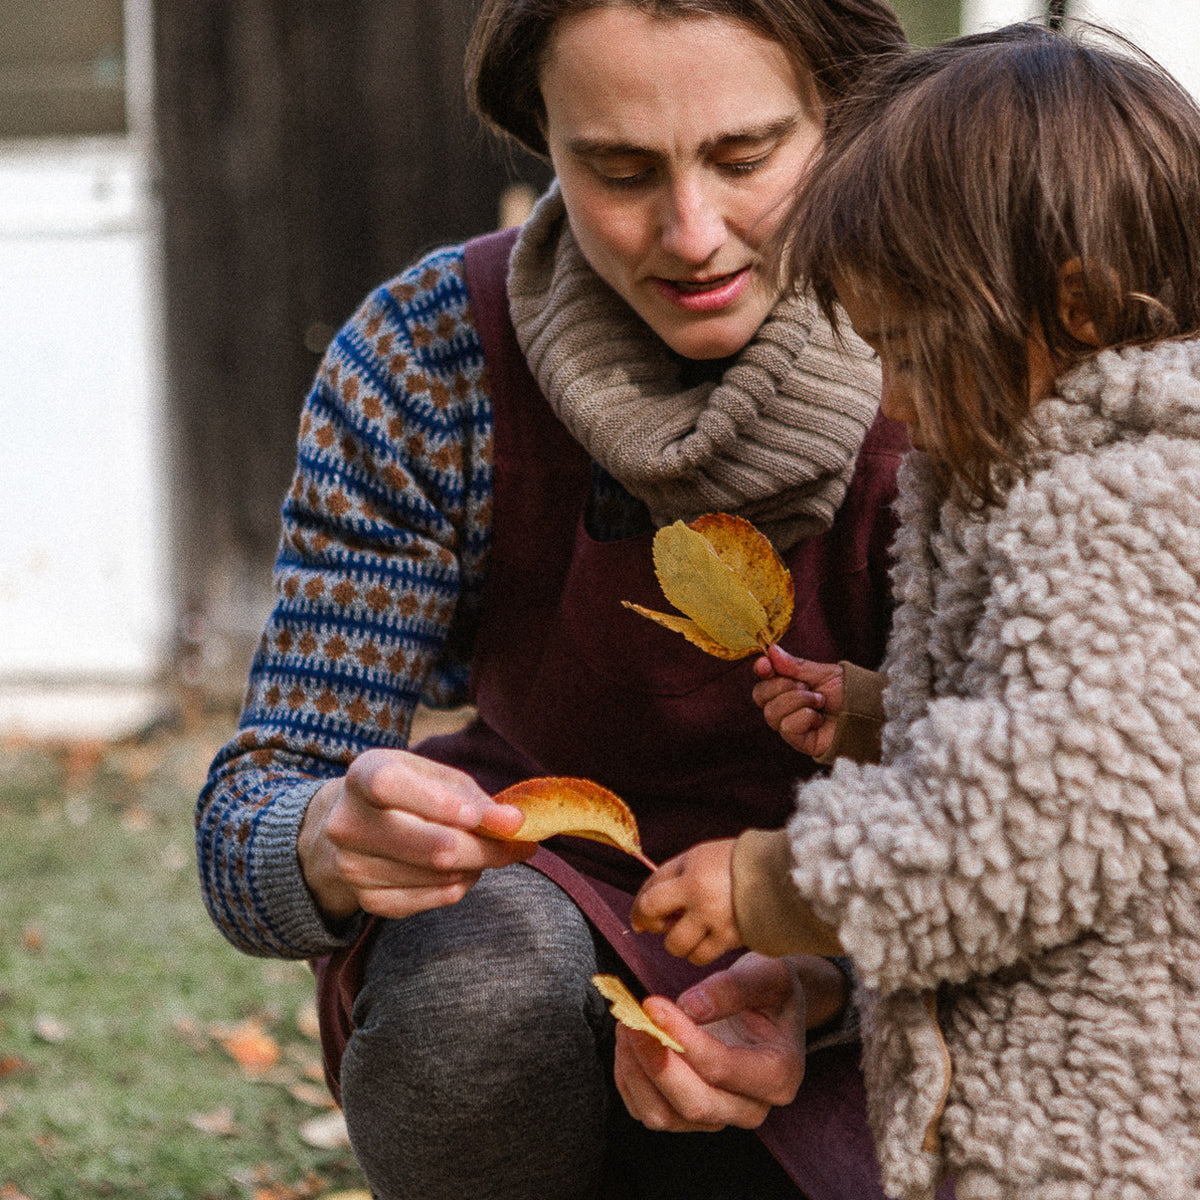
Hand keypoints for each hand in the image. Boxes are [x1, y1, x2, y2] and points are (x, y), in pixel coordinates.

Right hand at [297, 748, 532, 921]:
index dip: (437, 803)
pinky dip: (459, 885)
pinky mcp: (368, 901)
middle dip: (486, 847)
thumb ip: (475, 798)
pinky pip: (433, 899)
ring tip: (483, 849)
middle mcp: (347, 823)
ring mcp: (353, 866)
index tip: (477, 815)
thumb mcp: (435, 778)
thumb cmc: (409, 792)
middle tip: (519, 843)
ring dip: (476, 865)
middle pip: (433, 846)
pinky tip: (463, 870)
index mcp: (362, 776)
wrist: (358, 825)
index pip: (390, 787)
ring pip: (440, 875)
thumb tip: (514, 823)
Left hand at [614, 953, 813, 1131]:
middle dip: (654, 1062)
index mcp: (778, 1075)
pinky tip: (628, 1041)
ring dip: (636, 1071)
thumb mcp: (766, 975)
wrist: (770, 1007)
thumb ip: (733, 988)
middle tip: (632, 1020)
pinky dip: (629, 1078)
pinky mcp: (689, 1114)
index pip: (721, 1068)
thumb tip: (690, 1007)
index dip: (681, 1038)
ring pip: (664, 1115)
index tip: (653, 1005)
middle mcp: (751, 1107)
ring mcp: (718, 1116)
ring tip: (626, 1025)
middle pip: (693, 1104)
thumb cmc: (771, 991)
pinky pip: (648, 1110)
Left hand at [630, 839, 740, 965]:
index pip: (649, 895)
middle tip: (665, 922)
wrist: (778, 876)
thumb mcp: (699, 857)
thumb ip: (670, 876)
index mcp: (691, 871)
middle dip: (655, 925)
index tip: (640, 917)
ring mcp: (715, 919)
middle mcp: (700, 895)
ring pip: (676, 945)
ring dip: (677, 941)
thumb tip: (641, 909)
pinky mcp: (730, 939)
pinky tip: (705, 939)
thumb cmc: (733, 863)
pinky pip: (700, 957)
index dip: (639, 909)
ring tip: (690, 930)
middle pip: (656, 920)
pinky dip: (697, 952)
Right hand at [752, 645, 844, 758]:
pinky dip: (805, 717)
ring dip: (797, 701)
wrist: (868, 712)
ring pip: (771, 713)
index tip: (765, 664)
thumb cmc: (848, 692)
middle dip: (781, 686)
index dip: (761, 670)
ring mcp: (790, 724)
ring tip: (819, 700)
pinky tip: (819, 718)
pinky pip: (787, 727)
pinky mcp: (799, 741)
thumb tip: (771, 650)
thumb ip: (795, 666)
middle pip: (760, 696)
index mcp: (788, 687)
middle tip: (805, 684)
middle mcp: (785, 706)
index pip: (763, 680)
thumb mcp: (823, 673)